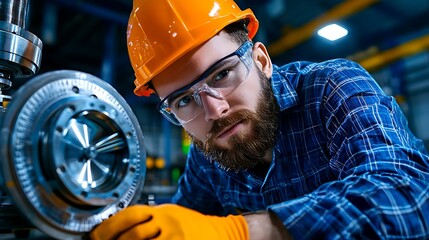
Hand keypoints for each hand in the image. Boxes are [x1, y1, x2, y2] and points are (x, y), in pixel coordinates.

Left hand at [90, 204, 248, 239]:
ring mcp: (176, 236)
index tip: (95, 235)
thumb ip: (149, 219)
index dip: (109, 226)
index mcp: (163, 211)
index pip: (130, 214)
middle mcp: (168, 221)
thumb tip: (119, 227)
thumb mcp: (171, 215)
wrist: (222, 232)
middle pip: (133, 233)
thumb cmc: (193, 226)